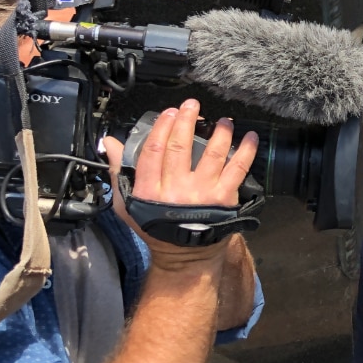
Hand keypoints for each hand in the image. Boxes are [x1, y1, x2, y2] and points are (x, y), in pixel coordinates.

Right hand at [104, 99, 258, 260]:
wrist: (185, 256)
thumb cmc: (156, 227)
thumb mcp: (128, 204)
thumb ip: (120, 172)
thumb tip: (110, 143)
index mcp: (150, 190)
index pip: (154, 151)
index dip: (161, 128)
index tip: (169, 113)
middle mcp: (176, 190)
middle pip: (180, 147)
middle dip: (186, 121)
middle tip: (192, 106)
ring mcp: (203, 193)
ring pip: (213, 154)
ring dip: (220, 133)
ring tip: (224, 121)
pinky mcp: (224, 197)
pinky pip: (238, 169)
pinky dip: (246, 151)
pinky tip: (251, 137)